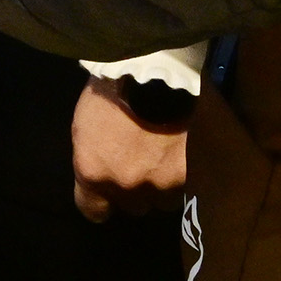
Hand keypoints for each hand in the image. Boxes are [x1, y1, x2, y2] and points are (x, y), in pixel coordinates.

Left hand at [71, 79, 188, 221]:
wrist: (154, 69)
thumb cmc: (112, 86)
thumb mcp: (88, 120)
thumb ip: (96, 152)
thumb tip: (105, 162)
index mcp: (93, 172)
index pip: (93, 211)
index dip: (102, 203)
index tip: (110, 190)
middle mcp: (127, 187)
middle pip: (135, 206)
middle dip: (139, 189)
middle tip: (144, 162)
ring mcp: (161, 186)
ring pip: (165, 200)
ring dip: (165, 184)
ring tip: (169, 155)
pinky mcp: (192, 177)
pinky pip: (190, 187)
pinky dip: (190, 173)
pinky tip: (189, 152)